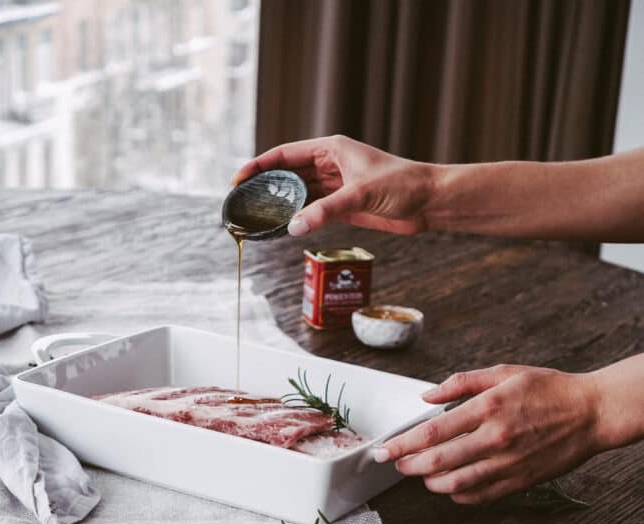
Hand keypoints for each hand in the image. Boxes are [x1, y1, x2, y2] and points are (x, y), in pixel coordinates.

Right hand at [232, 135, 435, 235]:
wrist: (429, 202)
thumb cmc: (402, 185)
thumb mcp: (359, 195)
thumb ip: (325, 211)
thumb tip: (292, 227)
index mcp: (331, 149)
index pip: (285, 154)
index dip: (260, 165)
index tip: (239, 178)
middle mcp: (330, 166)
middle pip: (288, 175)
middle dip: (265, 187)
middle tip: (242, 202)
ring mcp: (335, 187)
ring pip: (298, 195)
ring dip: (280, 205)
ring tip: (256, 217)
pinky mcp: (343, 207)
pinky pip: (312, 211)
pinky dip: (297, 219)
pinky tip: (282, 228)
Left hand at [373, 365, 601, 503]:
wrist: (591, 414)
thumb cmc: (549, 390)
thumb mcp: (504, 373)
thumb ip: (462, 383)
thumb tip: (428, 396)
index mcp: (489, 408)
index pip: (432, 432)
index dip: (402, 444)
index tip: (384, 450)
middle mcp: (495, 439)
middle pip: (437, 462)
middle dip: (408, 466)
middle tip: (396, 463)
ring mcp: (507, 464)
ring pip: (454, 484)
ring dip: (430, 482)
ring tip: (422, 474)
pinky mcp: (518, 482)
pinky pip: (478, 496)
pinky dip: (457, 494)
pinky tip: (450, 485)